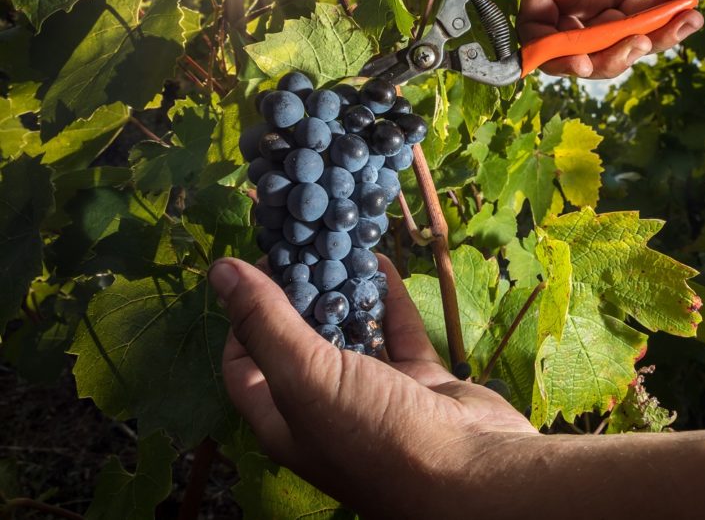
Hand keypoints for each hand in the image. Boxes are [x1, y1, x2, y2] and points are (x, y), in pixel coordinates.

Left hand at [211, 255, 536, 515]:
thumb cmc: (375, 436)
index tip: (256, 267)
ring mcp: (375, 393)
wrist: (472, 474)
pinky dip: (388, 297)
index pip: (244, 364)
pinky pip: (398, 330)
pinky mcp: (419, 380)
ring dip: (344, 290)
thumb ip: (264, 322)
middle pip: (299, 342)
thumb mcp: (305, 377)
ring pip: (351, 332)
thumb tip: (219, 270)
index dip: (242, 317)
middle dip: (297, 294)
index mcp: (284, 420)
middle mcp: (325, 408)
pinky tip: (379, 260)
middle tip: (300, 244)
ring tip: (336, 242)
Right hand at [509, 0, 703, 78]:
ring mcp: (600, 5)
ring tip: (684, 15)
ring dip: (653, 39)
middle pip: (577, 51)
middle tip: (642, 42)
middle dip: (611, 56)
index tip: (582, 62)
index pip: (535, 31)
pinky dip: (672, 20)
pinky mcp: (630, 6)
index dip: (552, 54)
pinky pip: (646, 28)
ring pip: (617, 47)